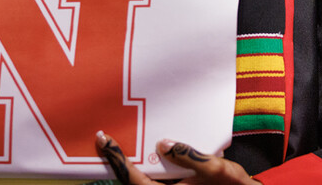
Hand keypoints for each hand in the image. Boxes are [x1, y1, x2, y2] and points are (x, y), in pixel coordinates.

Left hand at [96, 131, 259, 184]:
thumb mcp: (217, 169)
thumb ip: (191, 156)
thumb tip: (163, 144)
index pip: (134, 179)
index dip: (117, 160)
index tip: (105, 140)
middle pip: (132, 183)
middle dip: (117, 163)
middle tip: (104, 141)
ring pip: (142, 183)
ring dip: (130, 166)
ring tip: (120, 144)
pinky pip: (153, 181)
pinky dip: (145, 169)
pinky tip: (148, 152)